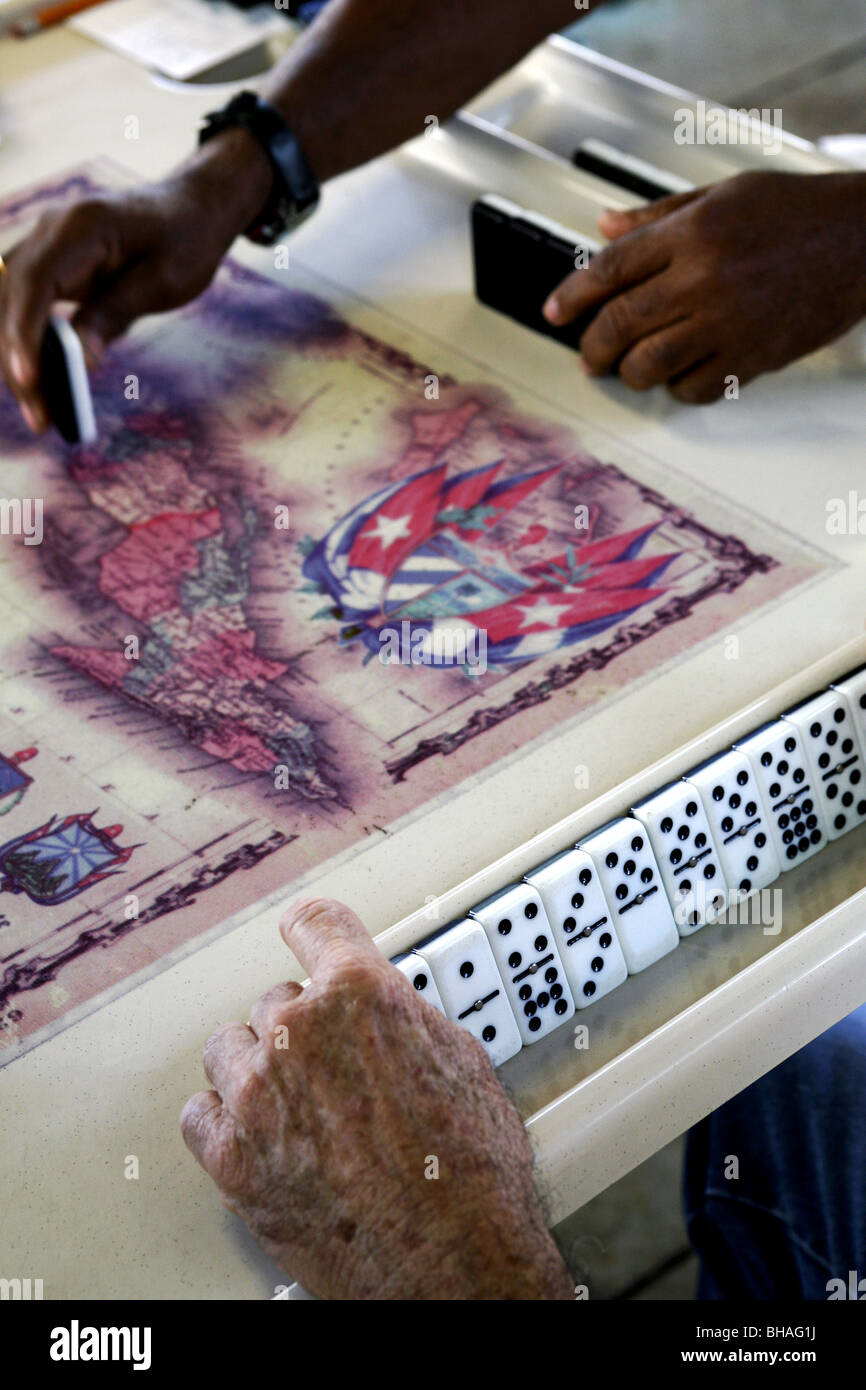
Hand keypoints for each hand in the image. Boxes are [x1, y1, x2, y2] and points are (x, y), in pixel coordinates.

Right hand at [0, 128, 271, 433]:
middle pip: (11, 296)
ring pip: (9, 303)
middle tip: (40, 417)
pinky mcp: (51, 266)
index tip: (28, 378)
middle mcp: (51, 230)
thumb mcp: (162, 281)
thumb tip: (78, 360)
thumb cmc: (184, 240)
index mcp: (81, 226)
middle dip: (17, 358)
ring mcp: (46, 246)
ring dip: (16, 356)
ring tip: (40, 411)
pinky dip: (27, 343)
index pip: (35, 280)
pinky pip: (24, 305)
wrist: (192, 208)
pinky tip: (41, 382)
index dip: (24, 331)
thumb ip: (114, 314)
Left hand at [180, 897, 571, 1299]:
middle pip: (275, 1000)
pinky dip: (225, 1120)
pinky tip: (258, 1133)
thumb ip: (403, 1018)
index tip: (301, 929)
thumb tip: (382, 1011)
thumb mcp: (462, 1060)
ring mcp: (259, 1095)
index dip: (312, 927)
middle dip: (304, 1029)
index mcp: (361, 994)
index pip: (316, 923)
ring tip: (297, 1105)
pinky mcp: (233, 1159)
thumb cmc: (473, 1173)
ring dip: (259, 1069)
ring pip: (230, 1049)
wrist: (457, 1263)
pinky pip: (200, 1113)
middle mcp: (300, 1032)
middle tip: (336, 1071)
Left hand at [543, 170, 865, 402]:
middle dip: (591, 347)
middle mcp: (704, 277)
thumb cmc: (799, 211)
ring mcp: (728, 321)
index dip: (572, 294)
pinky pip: (693, 388)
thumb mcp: (725, 193)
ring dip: (629, 373)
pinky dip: (676, 388)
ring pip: (649, 364)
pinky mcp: (752, 356)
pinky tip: (676, 376)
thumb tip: (605, 225)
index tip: (554, 312)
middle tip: (587, 356)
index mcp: (693, 231)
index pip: (610, 268)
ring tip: (628, 368)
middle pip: (620, 323)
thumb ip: (659, 214)